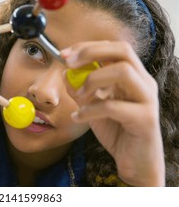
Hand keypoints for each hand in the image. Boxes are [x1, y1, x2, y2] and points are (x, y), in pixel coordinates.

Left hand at [61, 41, 164, 185]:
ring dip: (93, 79)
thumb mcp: (92, 106)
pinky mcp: (145, 119)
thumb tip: (64, 73)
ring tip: (79, 95)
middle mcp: (143, 82)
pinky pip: (114, 107)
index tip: (63, 54)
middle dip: (91, 52)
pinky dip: (90, 110)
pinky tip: (78, 117)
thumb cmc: (116, 130)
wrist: (135, 162)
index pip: (113, 47)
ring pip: (123, 72)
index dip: (87, 46)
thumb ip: (80, 89)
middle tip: (69, 63)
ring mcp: (147, 99)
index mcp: (133, 75)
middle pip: (122, 50)